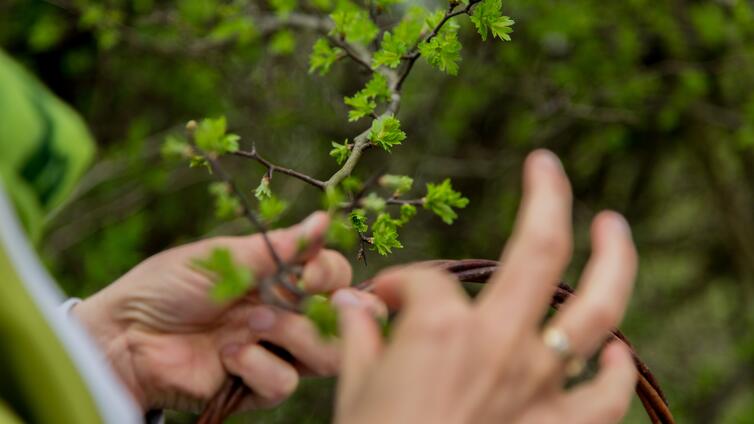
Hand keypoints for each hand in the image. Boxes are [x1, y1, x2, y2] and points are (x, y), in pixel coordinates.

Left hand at [72, 212, 382, 411]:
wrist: (124, 333)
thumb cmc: (168, 285)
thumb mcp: (224, 257)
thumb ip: (278, 248)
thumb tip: (324, 220)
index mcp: (280, 279)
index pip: (335, 277)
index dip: (330, 275)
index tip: (307, 271)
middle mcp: (285, 315)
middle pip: (342, 321)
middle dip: (328, 311)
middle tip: (293, 300)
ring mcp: (273, 351)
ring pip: (325, 356)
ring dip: (294, 335)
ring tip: (254, 323)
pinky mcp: (255, 386)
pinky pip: (285, 382)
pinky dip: (259, 364)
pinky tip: (227, 354)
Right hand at [336, 150, 638, 423]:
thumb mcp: (352, 389)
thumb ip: (358, 336)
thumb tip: (355, 304)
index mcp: (440, 326)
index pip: (424, 281)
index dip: (398, 286)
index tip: (381, 304)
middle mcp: (499, 341)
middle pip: (539, 249)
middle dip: (548, 195)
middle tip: (547, 165)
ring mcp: (539, 383)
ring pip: (598, 309)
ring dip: (614, 259)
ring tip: (614, 225)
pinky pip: (605, 392)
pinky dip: (613, 367)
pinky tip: (613, 350)